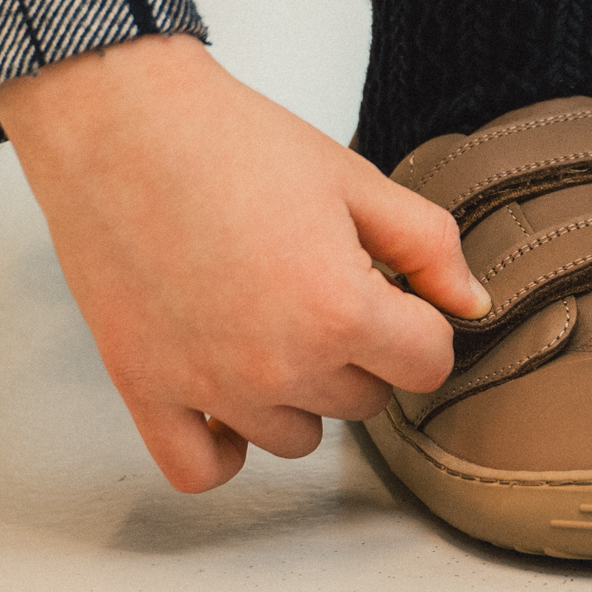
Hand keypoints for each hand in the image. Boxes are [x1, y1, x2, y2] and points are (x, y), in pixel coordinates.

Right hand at [0, 35, 488, 492]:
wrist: (120, 122)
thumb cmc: (231, 141)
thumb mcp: (354, 180)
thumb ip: (428, 247)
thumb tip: (472, 303)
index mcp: (341, 311)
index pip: (428, 364)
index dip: (419, 323)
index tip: (389, 290)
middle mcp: (279, 365)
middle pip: (365, 402)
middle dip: (360, 351)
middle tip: (318, 286)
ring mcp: (210, 387)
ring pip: (295, 437)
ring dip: (298, 394)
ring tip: (271, 322)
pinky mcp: (145, 391)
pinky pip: (201, 470)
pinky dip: (224, 448)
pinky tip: (231, 400)